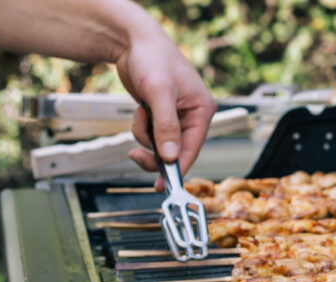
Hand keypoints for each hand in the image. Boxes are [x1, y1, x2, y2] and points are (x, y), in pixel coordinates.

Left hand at [114, 11, 215, 190]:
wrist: (132, 42)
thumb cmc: (152, 59)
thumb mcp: (159, 93)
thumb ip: (166, 127)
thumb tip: (170, 157)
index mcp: (202, 110)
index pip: (192, 148)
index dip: (177, 167)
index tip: (163, 185)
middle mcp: (193, 116)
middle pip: (176, 151)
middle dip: (155, 152)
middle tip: (136, 156)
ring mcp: (177, 117)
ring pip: (161, 145)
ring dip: (145, 135)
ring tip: (140, 113)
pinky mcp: (161, 116)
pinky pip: (152, 135)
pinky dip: (142, 128)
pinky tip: (140, 110)